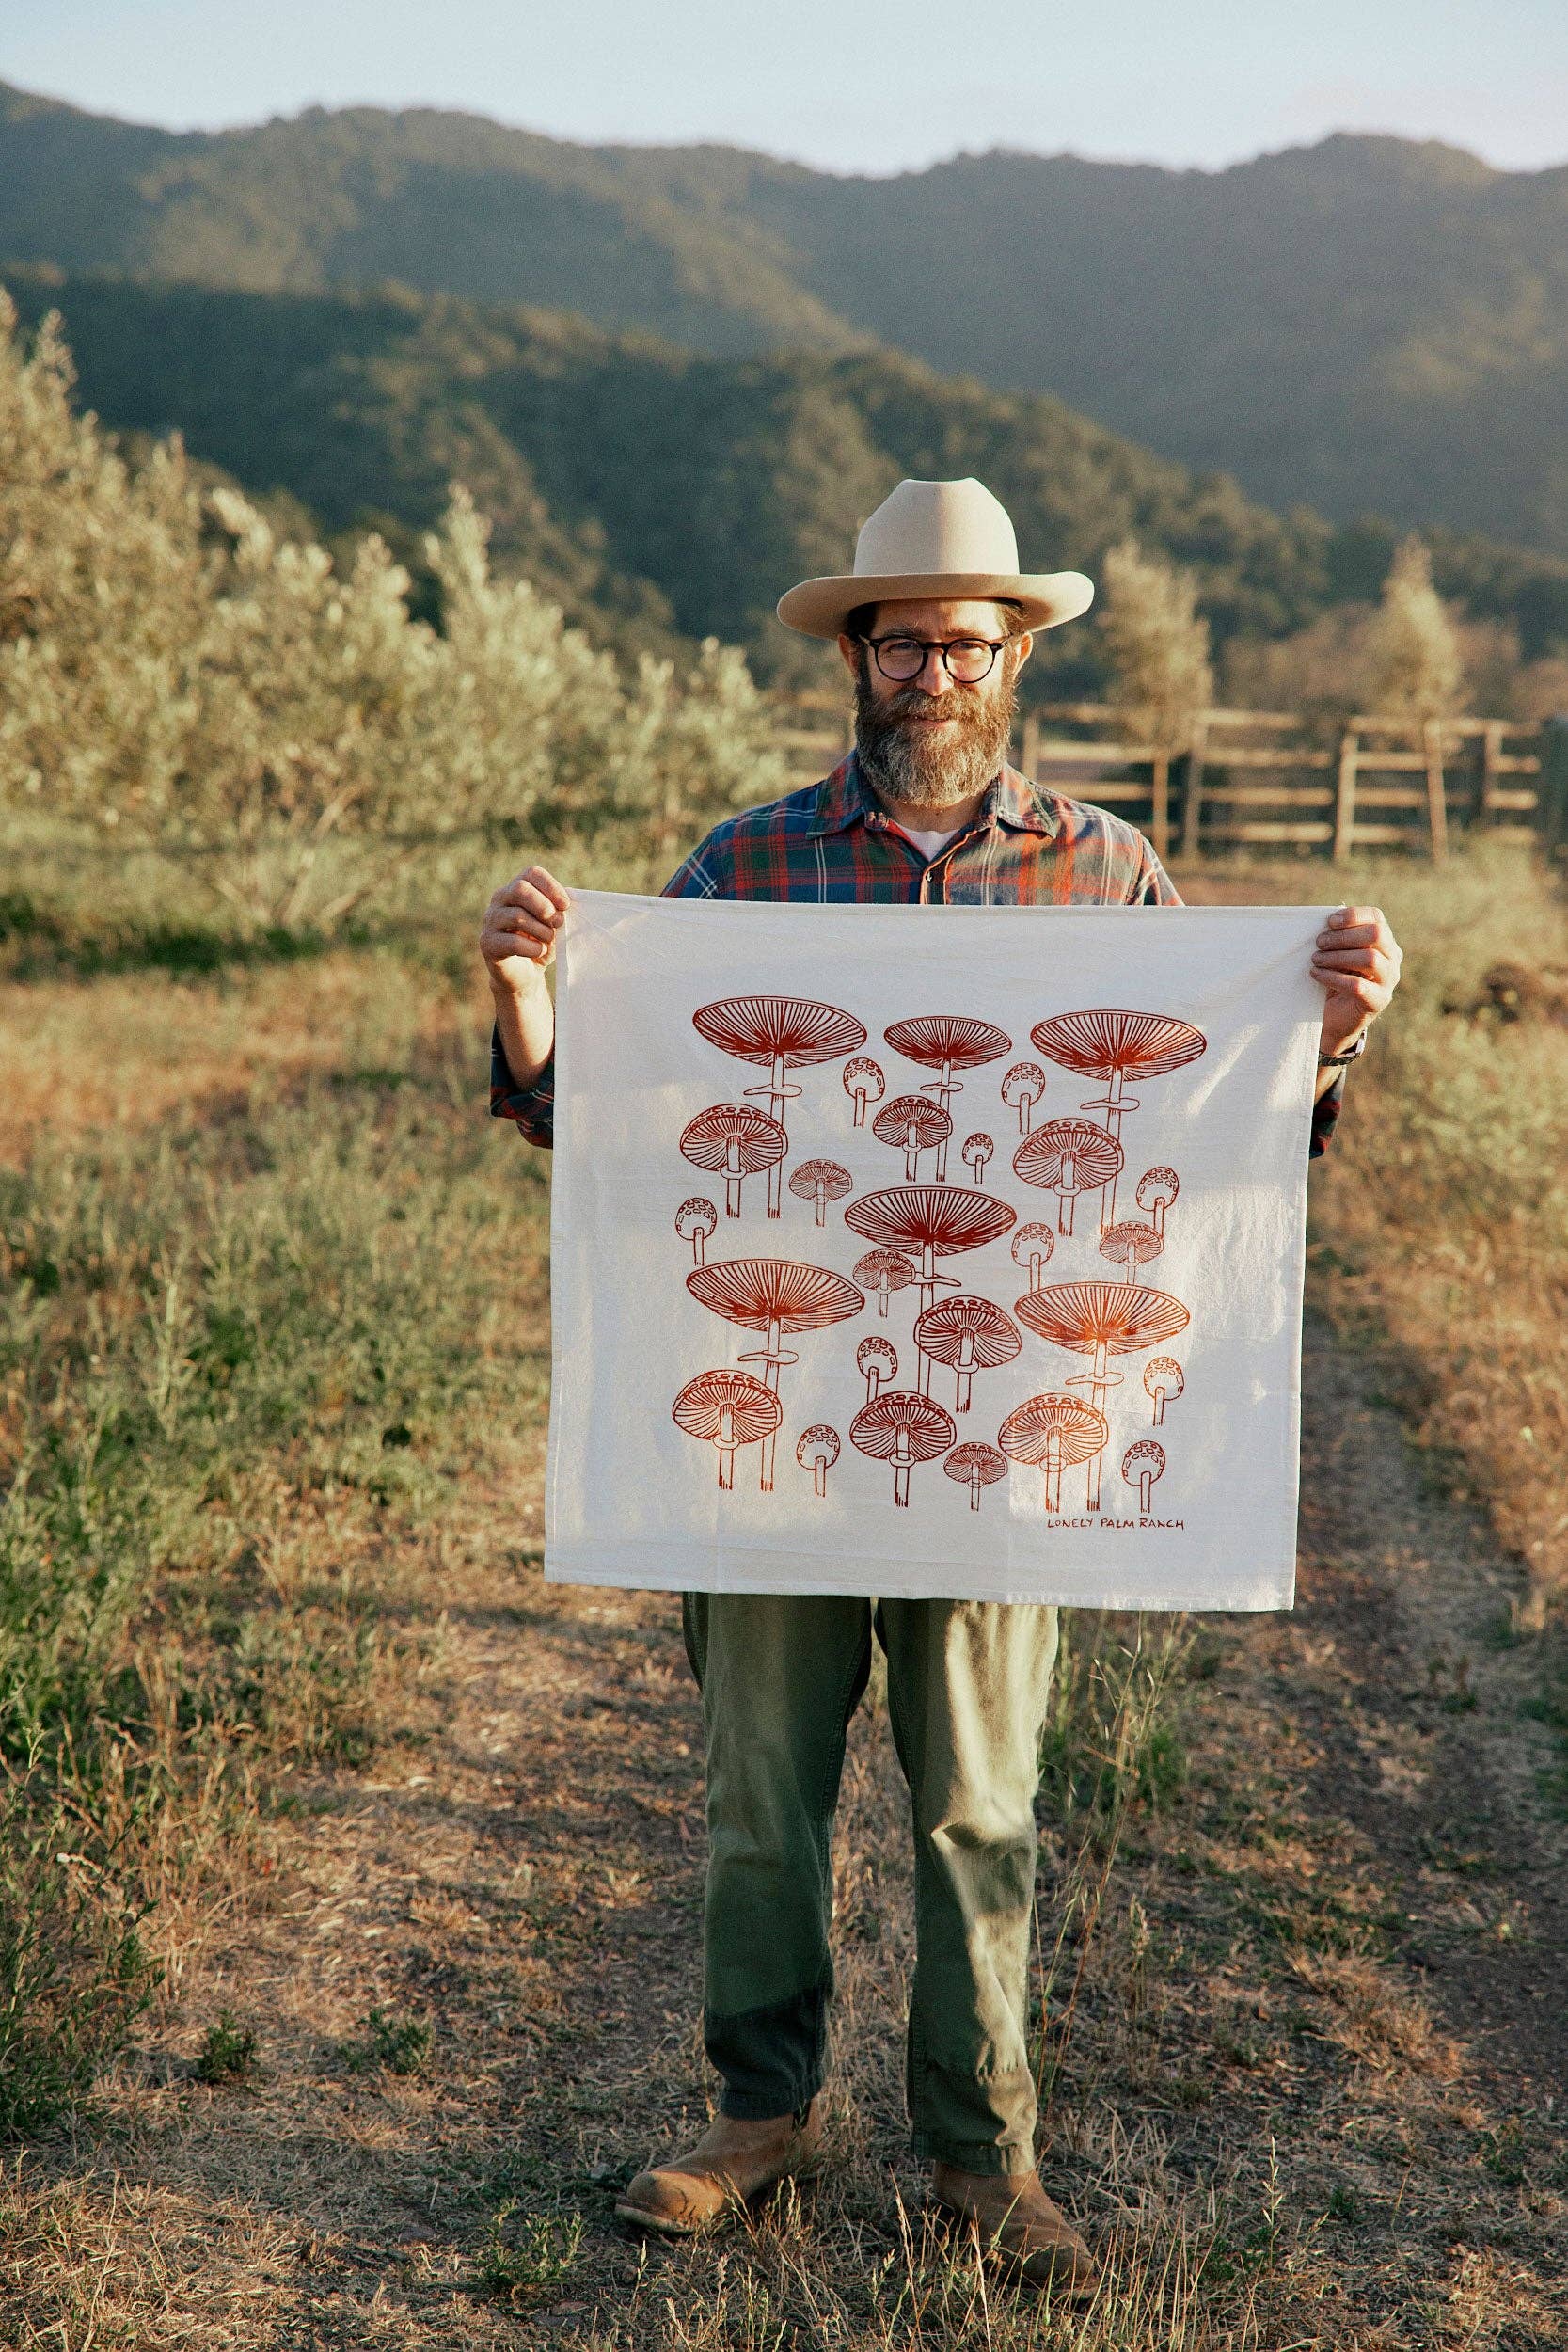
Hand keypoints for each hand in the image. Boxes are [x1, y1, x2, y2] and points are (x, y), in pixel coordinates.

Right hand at [480, 865, 571, 996]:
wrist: (524, 975)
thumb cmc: (540, 944)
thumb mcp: (553, 925)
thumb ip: (558, 910)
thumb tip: (564, 901)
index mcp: (516, 889)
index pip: (531, 873)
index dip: (551, 886)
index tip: (566, 905)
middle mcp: (499, 900)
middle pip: (520, 888)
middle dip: (544, 906)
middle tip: (557, 922)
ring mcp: (490, 920)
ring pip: (517, 915)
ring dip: (541, 930)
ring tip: (549, 940)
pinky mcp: (487, 943)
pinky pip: (512, 941)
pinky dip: (532, 948)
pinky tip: (538, 952)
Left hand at [1312, 905, 1401, 1055]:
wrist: (1334, 1017)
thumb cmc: (1334, 978)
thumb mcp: (1337, 953)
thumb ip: (1337, 935)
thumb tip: (1328, 917)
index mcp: (1383, 941)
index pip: (1376, 917)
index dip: (1353, 916)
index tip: (1329, 922)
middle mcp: (1392, 958)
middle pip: (1376, 934)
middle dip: (1343, 936)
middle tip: (1319, 943)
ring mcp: (1389, 980)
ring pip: (1370, 959)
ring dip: (1337, 957)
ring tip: (1315, 960)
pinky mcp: (1379, 1001)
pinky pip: (1358, 985)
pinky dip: (1333, 977)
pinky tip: (1316, 974)